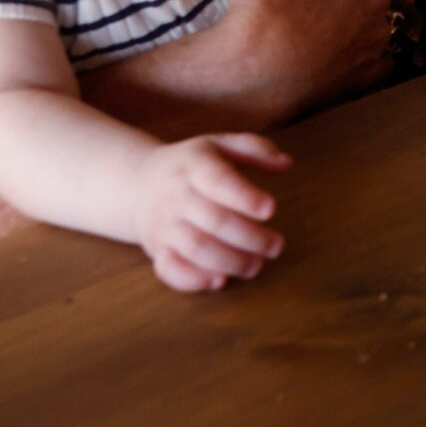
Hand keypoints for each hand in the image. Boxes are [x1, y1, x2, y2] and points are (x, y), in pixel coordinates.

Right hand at [132, 133, 289, 292]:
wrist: (139, 184)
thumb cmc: (192, 165)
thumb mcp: (220, 145)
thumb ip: (254, 149)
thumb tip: (286, 163)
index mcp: (194, 165)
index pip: (217, 180)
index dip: (244, 196)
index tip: (271, 209)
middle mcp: (176, 195)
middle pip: (213, 220)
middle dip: (249, 237)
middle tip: (276, 246)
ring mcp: (164, 225)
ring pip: (195, 248)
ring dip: (230, 261)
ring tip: (256, 266)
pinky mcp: (156, 250)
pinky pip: (169, 269)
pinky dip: (193, 279)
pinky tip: (220, 281)